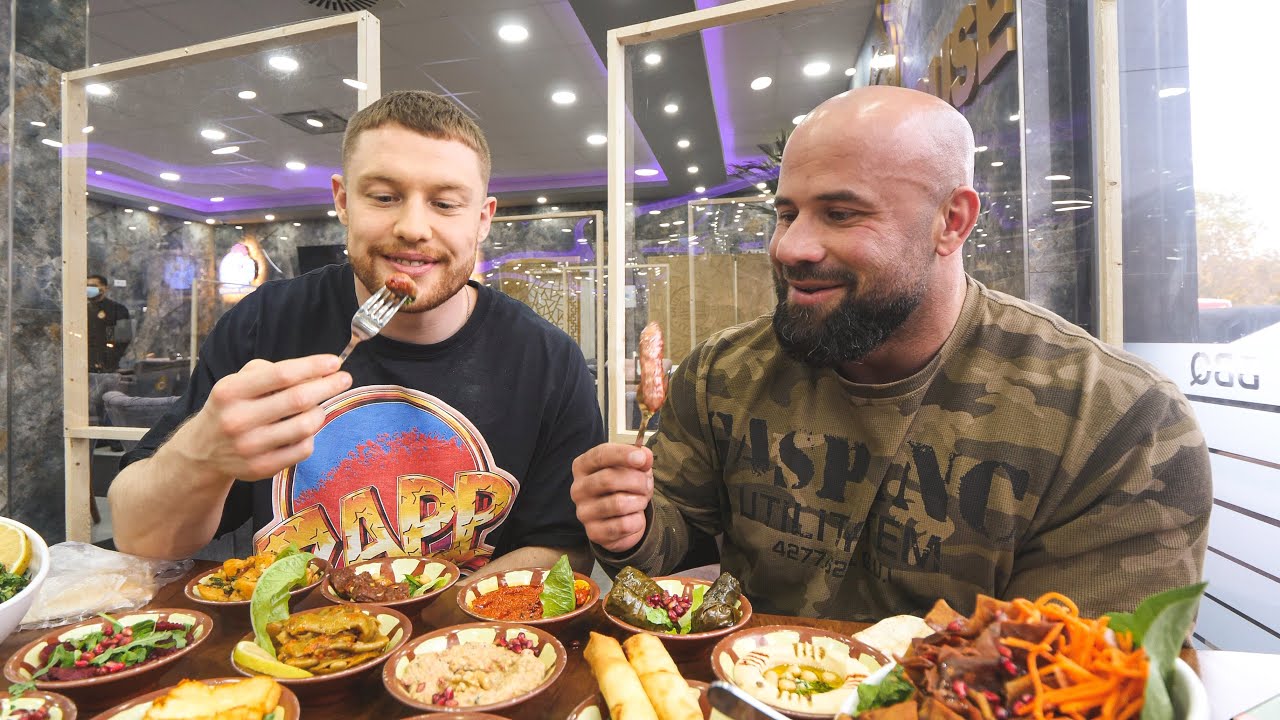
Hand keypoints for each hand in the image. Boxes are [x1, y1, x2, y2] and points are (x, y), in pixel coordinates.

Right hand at [169, 355, 351, 481]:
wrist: (203, 451)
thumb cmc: (230, 407)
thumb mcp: (236, 382)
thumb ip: (270, 372)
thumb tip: (314, 372)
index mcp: (231, 391)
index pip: (281, 375)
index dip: (313, 366)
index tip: (335, 362)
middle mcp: (238, 419)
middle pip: (298, 399)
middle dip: (328, 386)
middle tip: (345, 378)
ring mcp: (250, 447)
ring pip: (305, 426)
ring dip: (320, 412)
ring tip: (319, 406)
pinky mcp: (261, 468)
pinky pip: (303, 449)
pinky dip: (311, 436)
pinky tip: (305, 430)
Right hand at [571, 443, 653, 552]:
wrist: (621, 519)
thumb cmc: (624, 486)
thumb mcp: (632, 468)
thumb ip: (639, 459)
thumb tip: (646, 456)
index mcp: (582, 466)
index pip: (599, 455)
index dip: (622, 455)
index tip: (642, 458)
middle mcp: (578, 489)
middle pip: (608, 479)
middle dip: (636, 481)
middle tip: (647, 484)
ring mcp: (583, 513)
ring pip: (618, 504)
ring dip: (639, 501)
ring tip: (641, 501)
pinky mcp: (594, 533)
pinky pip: (623, 526)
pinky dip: (637, 521)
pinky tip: (635, 517)